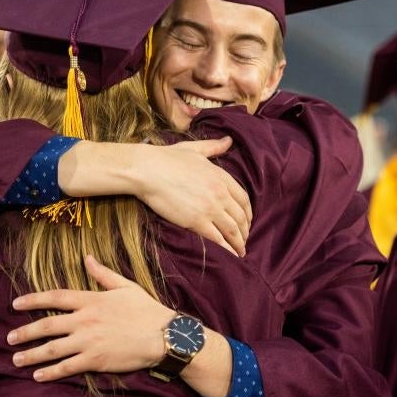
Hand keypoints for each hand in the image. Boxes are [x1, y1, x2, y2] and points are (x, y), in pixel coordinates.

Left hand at [7, 255, 173, 380]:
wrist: (163, 336)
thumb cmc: (146, 309)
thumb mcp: (125, 286)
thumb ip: (102, 274)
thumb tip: (87, 258)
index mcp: (91, 300)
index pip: (55, 297)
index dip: (33, 300)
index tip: (15, 304)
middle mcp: (85, 320)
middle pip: (48, 325)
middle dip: (25, 332)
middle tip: (9, 338)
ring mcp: (89, 342)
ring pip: (52, 349)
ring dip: (32, 354)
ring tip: (16, 359)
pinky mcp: (95, 361)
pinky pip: (67, 367)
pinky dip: (50, 372)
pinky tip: (38, 375)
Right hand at [134, 138, 252, 256]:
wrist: (148, 170)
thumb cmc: (167, 158)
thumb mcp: (194, 150)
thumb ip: (214, 147)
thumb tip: (229, 140)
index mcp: (221, 176)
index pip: (244, 199)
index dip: (248, 213)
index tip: (247, 221)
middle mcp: (220, 193)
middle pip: (240, 217)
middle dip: (245, 231)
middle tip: (244, 240)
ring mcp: (210, 208)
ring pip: (232, 230)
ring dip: (239, 243)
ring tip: (240, 252)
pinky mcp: (196, 221)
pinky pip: (217, 239)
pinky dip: (226, 249)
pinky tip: (229, 255)